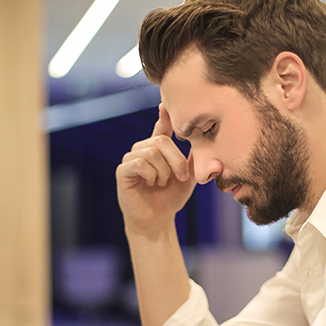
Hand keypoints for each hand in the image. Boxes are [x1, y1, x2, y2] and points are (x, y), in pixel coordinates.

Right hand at [116, 104, 195, 236]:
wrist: (157, 220)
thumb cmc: (171, 198)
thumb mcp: (188, 177)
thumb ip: (192, 159)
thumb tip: (202, 140)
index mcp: (157, 149)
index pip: (161, 128)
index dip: (164, 116)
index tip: (165, 105)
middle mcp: (142, 150)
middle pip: (160, 141)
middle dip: (176, 160)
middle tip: (181, 177)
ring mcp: (131, 159)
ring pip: (151, 152)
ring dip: (164, 171)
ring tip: (162, 183)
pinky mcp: (123, 171)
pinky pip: (139, 163)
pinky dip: (151, 174)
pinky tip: (151, 183)